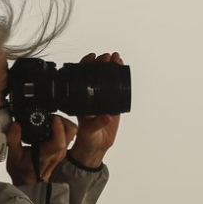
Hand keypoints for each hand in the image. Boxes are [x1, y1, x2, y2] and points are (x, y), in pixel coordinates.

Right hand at [6, 115, 78, 184]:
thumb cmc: (21, 171)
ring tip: (50, 120)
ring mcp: (62, 151)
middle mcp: (58, 153)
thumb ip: (13, 140)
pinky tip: (51, 126)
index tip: (52, 118)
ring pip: (71, 133)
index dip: (58, 128)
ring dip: (63, 123)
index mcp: (46, 154)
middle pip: (71, 132)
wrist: (28, 182)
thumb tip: (16, 125)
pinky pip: (68, 136)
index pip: (59, 141)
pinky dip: (62, 128)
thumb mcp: (13, 156)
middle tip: (51, 116)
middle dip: (63, 121)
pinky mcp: (62, 150)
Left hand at [68, 52, 123, 168]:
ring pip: (105, 79)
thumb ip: (97, 123)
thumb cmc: (87, 138)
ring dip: (111, 68)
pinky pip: (116, 88)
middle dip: (101, 63)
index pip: (81, 78)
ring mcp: (102, 99)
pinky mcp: (112, 104)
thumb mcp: (89, 130)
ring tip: (117, 58)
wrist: (96, 146)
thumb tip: (107, 115)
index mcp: (81, 100)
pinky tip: (122, 69)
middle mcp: (90, 96)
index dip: (86, 65)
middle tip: (107, 57)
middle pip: (94, 75)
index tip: (92, 57)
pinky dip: (119, 78)